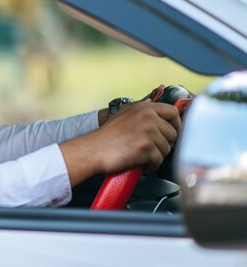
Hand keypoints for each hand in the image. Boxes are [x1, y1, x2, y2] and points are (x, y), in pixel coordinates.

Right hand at [59, 100, 180, 186]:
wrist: (93, 150)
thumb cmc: (106, 136)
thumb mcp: (123, 114)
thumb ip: (141, 110)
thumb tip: (154, 105)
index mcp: (144, 107)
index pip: (172, 111)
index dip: (176, 123)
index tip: (173, 132)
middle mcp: (148, 117)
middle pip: (173, 133)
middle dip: (165, 144)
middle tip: (152, 149)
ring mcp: (148, 131)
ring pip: (167, 148)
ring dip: (157, 156)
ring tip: (143, 156)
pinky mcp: (147, 147)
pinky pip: (159, 160)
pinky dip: (151, 165)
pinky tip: (141, 163)